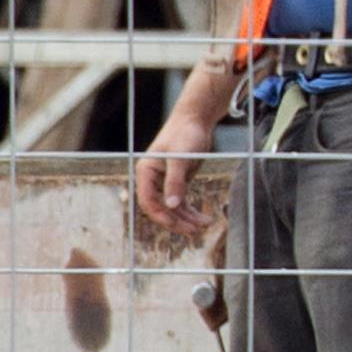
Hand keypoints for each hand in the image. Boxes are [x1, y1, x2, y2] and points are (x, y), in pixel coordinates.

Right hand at [136, 99, 219, 235]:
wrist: (196, 120)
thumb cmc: (186, 134)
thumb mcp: (181, 158)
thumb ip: (175, 182)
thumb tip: (171, 206)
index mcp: (146, 172)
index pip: (148, 201)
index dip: (160, 215)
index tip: (176, 225)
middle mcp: (152, 179)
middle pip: (160, 208)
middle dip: (177, 220)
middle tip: (196, 231)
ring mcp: (164, 181)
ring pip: (172, 207)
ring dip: (187, 219)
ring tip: (205, 226)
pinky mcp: (178, 181)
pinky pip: (181, 202)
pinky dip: (191, 211)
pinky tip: (204, 219)